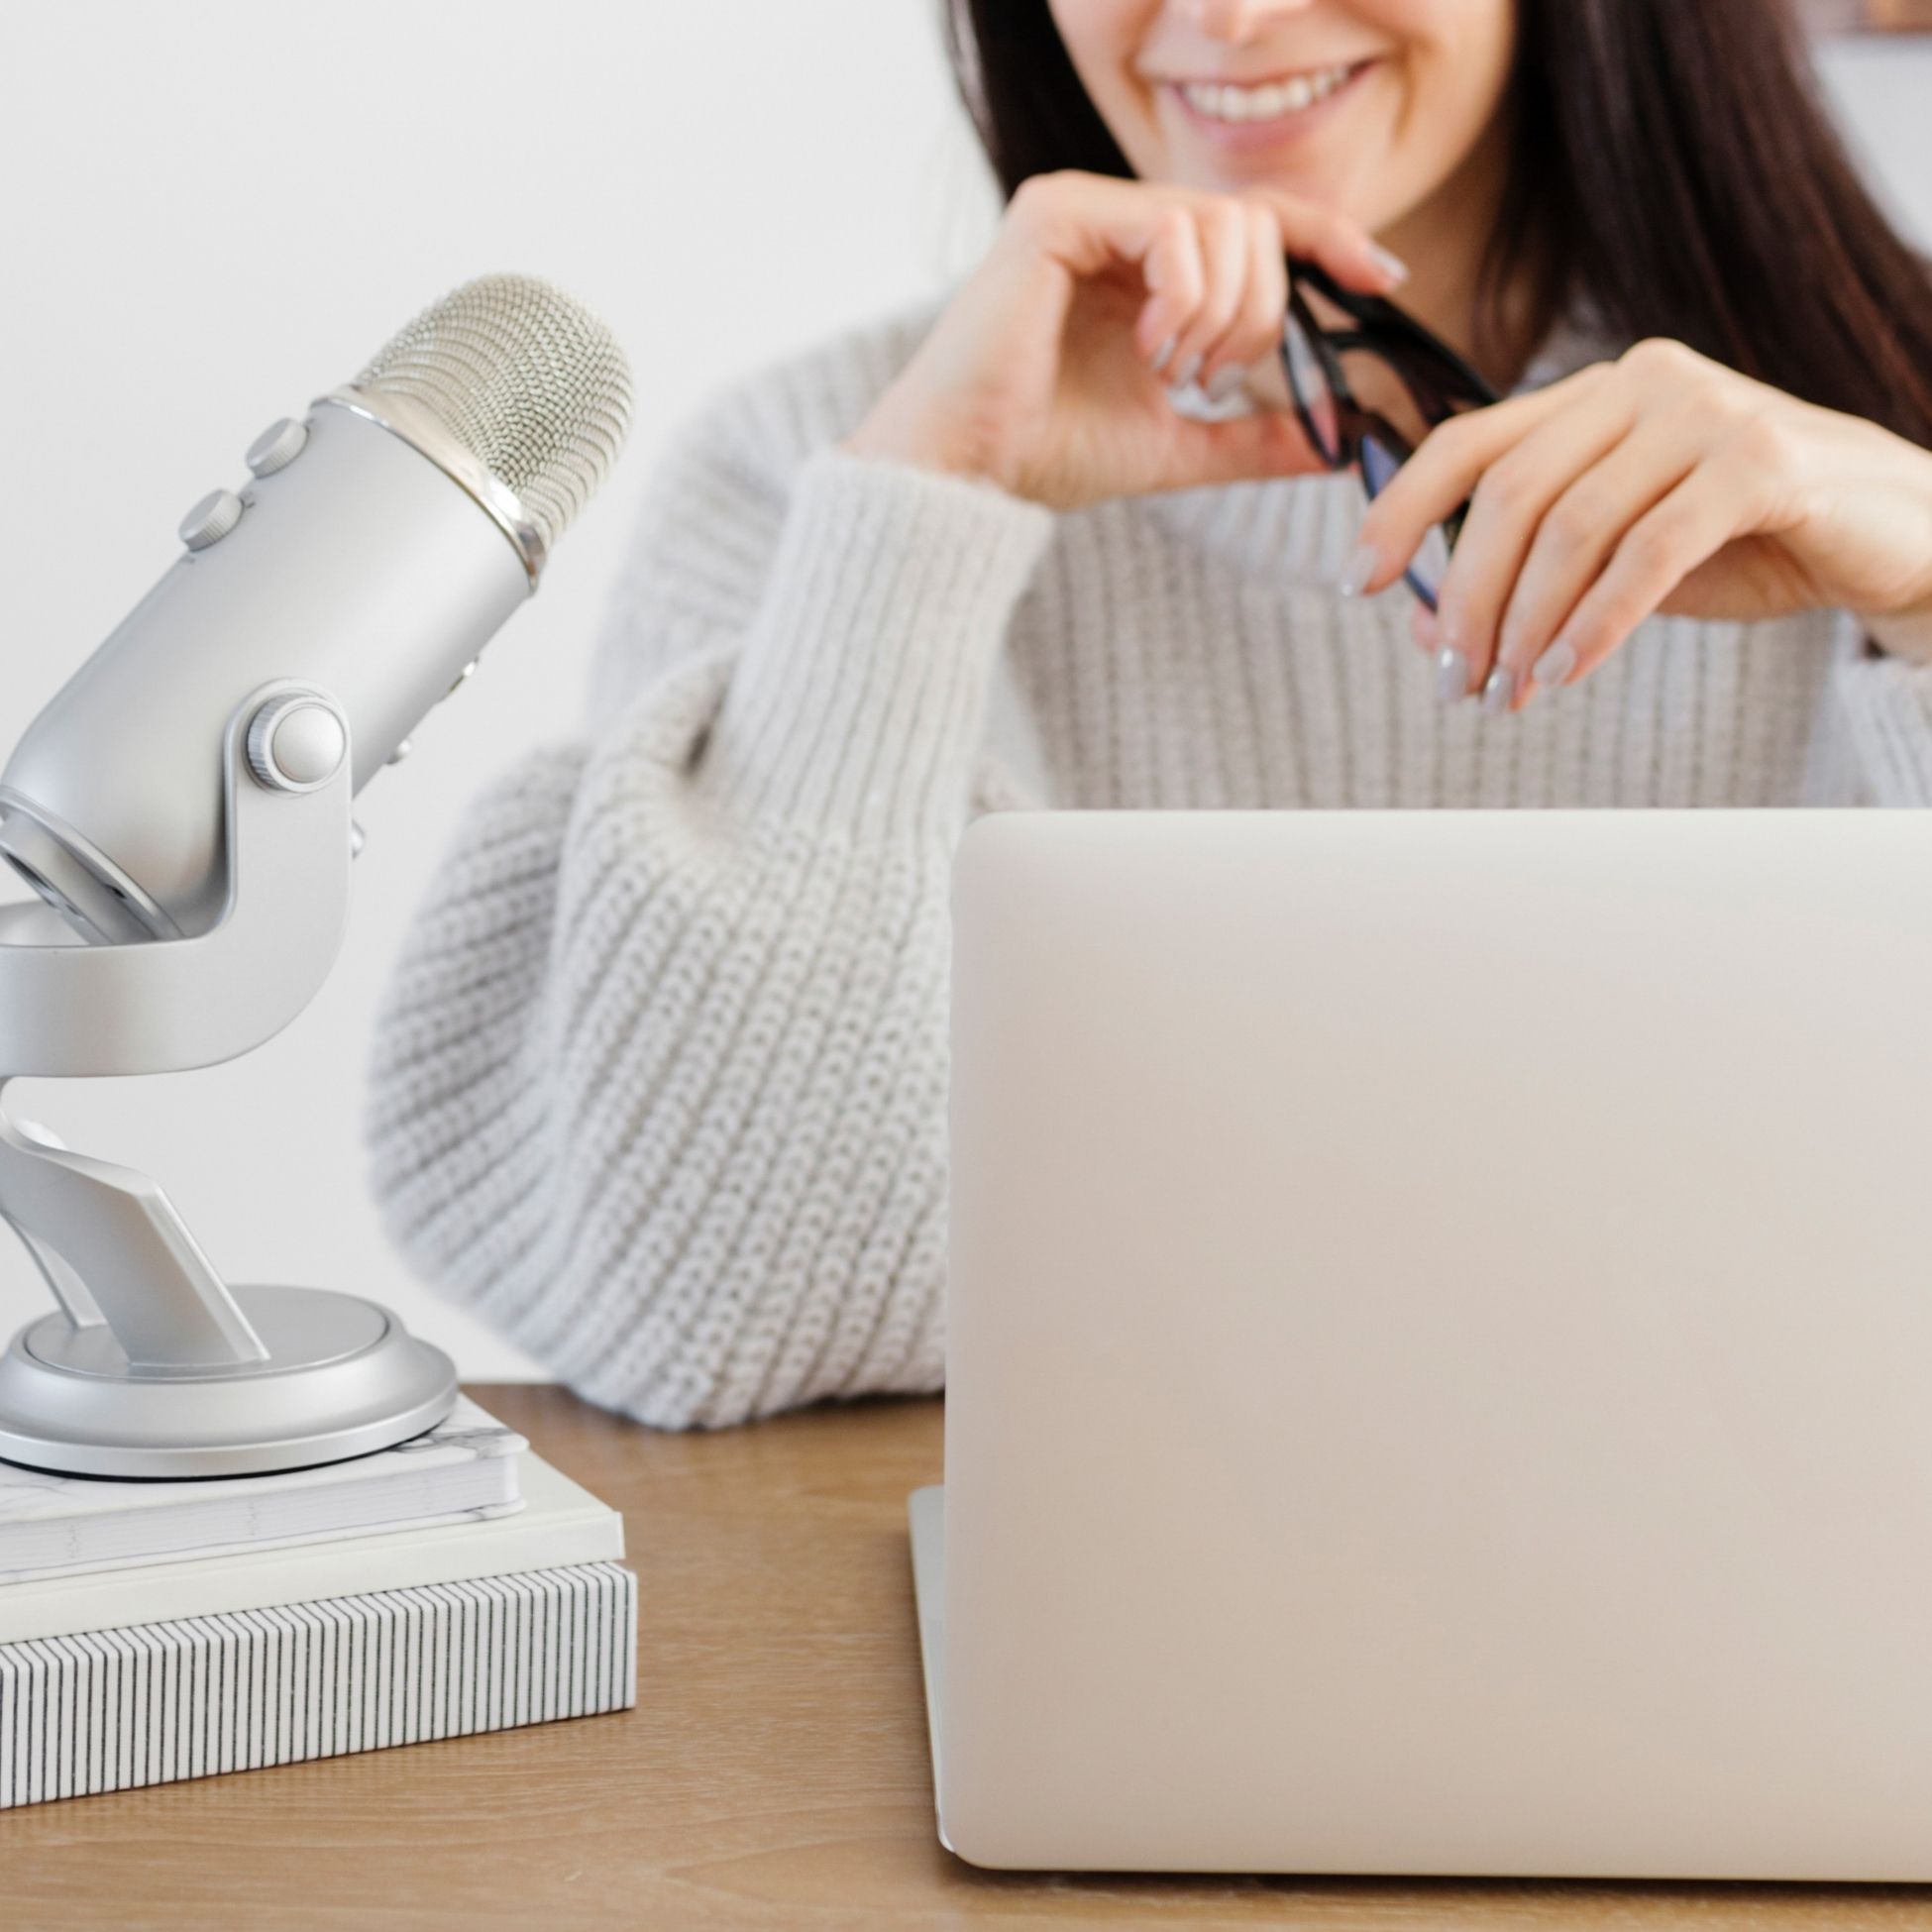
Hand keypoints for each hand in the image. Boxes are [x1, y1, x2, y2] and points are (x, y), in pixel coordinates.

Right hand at [842, 169, 1406, 510]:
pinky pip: (1171, 225)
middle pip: (1253, 223)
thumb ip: (1254, 438)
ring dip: (1223, 314)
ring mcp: (1085, 208)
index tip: (1385, 281)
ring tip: (1173, 372)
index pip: (1257, 224)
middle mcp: (1116, 221)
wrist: (966, 476)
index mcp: (1144, 264)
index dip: (1329, 241)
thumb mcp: (1178, 447)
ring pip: (1222, 222)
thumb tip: (1338, 442)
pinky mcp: (1056, 212)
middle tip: (1210, 378)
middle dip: (1260, 312)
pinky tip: (1147, 350)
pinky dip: (1183, 297)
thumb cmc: (1048, 456)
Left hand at [1352, 337, 1931, 708]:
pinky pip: (1646, 553)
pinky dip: (1594, 623)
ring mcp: (1703, 412)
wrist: (1889, 531)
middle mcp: (1641, 382)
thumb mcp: (1616, 559)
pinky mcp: (1758, 462)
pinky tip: (1562, 673)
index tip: (1359, 583)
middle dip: (1468, 599)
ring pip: (1571, 527)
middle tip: (1453, 682)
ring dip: (1525, 625)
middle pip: (1508, 493)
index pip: (1466, 441)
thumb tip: (1425, 624)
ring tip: (1506, 695)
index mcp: (1593, 392)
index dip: (1399, 510)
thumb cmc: (1741, 541)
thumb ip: (1528, 575)